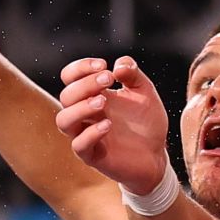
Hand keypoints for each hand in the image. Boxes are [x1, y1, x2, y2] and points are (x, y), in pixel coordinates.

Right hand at [55, 56, 171, 192]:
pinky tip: (108, 125)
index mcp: (93, 95)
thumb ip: (133, 75)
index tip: (103, 65)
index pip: (70, 77)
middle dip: (85, 84)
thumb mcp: (145, 93)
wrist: (156, 155)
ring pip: (64, 120)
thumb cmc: (145, 123)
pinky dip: (91, 133)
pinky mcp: (93, 155)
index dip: (80, 68)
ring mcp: (86, 135)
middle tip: (108, 79)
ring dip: (80, 107)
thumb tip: (119, 64)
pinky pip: (79, 145)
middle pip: (66, 96)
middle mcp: (85, 114)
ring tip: (103, 101)